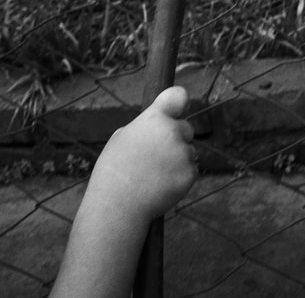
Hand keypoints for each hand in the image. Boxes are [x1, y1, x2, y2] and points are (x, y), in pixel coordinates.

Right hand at [88, 86, 198, 221]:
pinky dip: (180, 177)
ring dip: (177, 160)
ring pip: (188, 152)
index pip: (178, 96)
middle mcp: (172, 131)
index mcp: (153, 119)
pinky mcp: (190, 173)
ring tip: (152, 176)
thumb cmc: (113, 173)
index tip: (179, 107)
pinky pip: (191, 170)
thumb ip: (144, 128)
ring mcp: (183, 153)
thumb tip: (158, 125)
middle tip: (155, 158)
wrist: (117, 207)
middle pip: (186, 128)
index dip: (179, 101)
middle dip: (177, 139)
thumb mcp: (121, 139)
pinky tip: (160, 186)